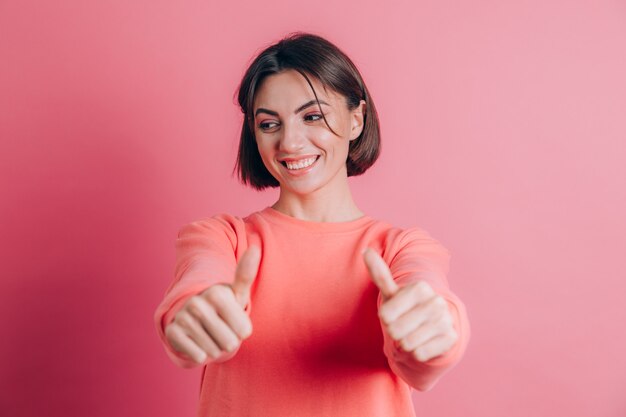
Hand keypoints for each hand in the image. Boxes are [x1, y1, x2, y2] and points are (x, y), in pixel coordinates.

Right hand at [165, 245, 260, 364]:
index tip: (234, 320)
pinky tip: (196, 342)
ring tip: (209, 335)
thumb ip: (246, 274)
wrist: (194, 318)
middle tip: (221, 330)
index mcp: (217, 293)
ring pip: (213, 350)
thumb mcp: (237, 293)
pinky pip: (197, 355)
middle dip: (228, 341)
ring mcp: (183, 317)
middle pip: (230, 342)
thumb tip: (255, 248)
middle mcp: (197, 302)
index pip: (244, 330)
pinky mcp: (172, 333)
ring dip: (214, 348)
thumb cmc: (223, 306)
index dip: (242, 331)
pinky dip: (200, 354)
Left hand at [362, 248, 457, 362]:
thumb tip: (366, 250)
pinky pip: (420, 354)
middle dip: (395, 332)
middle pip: (395, 330)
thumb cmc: (407, 308)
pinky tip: (424, 343)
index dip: (386, 318)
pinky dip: (417, 352)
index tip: (395, 313)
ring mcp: (446, 320)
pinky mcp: (451, 339)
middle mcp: (436, 302)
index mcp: (420, 288)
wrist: (433, 327)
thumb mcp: (392, 293)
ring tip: (413, 334)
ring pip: (408, 343)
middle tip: (404, 326)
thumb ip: (379, 273)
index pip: (385, 314)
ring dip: (406, 343)